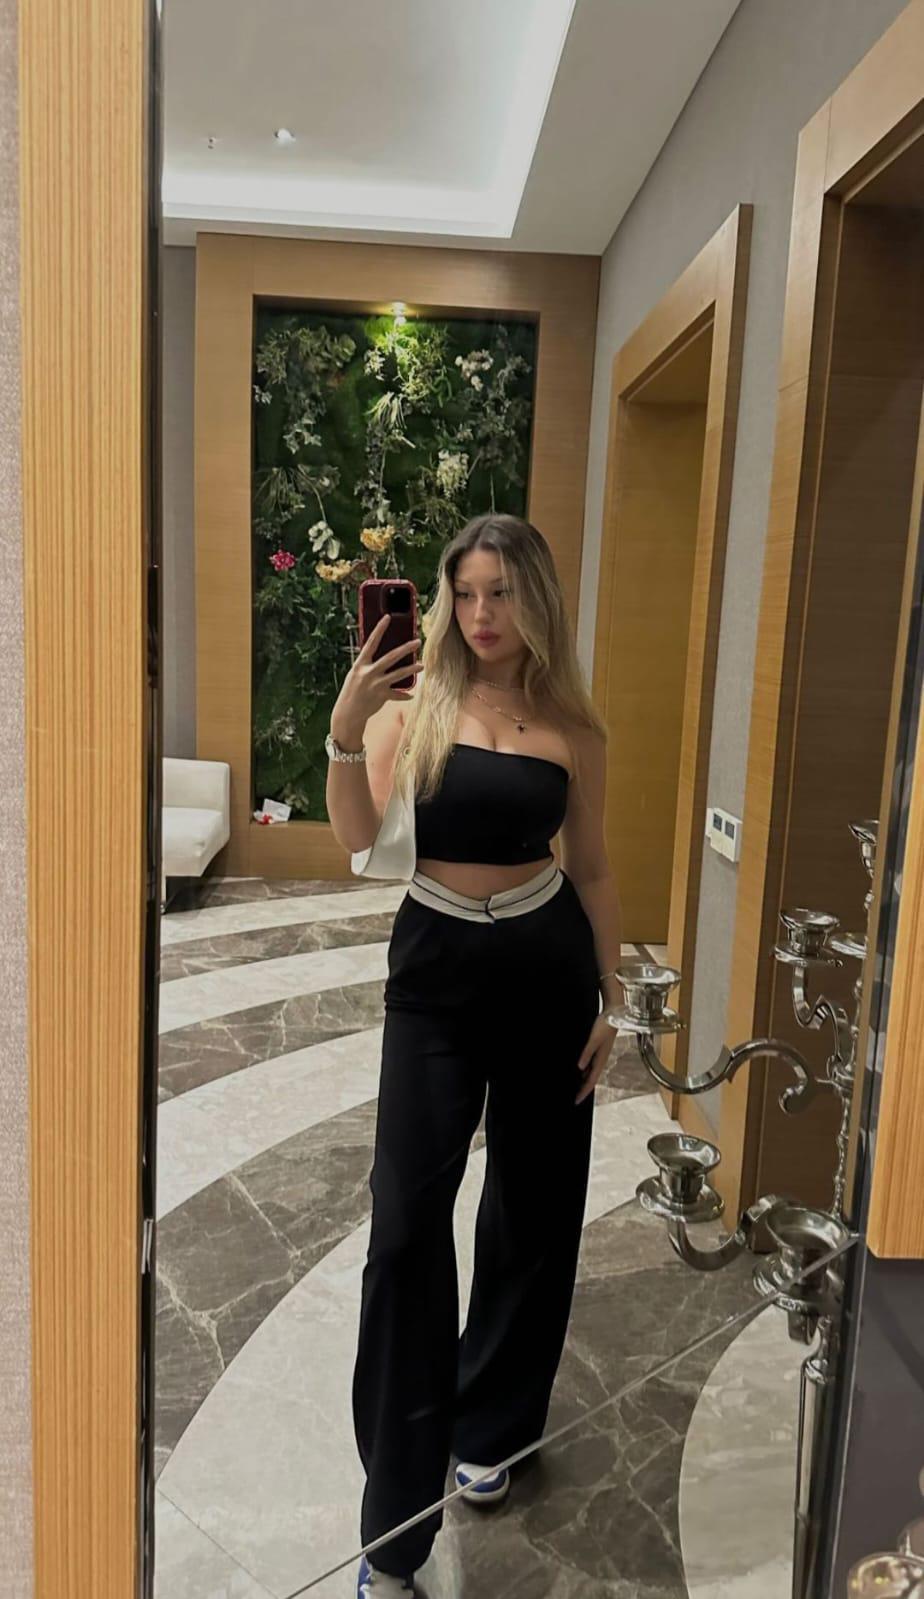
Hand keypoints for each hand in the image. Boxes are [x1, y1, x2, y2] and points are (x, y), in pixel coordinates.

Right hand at [331, 615, 423, 738]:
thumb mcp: (356, 674)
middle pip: (390, 657)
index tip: (388, 618)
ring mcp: (376, 685)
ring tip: (422, 666)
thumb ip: (368, 665)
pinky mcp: (381, 696)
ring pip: (398, 674)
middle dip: (405, 649)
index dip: (379, 630)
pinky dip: (404, 695)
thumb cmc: (353, 691)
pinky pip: (397, 695)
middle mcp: (368, 673)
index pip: (371, 643)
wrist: (347, 713)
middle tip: (418, 642)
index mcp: (360, 664)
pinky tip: (411, 695)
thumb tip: (384, 657)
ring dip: (412, 669)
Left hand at [575, 1012, 616, 1104]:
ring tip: (575, 1088)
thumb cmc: (606, 1025)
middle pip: (591, 1079)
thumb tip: (579, 1067)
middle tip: (575, 1098)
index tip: (576, 1101)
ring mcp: (600, 1055)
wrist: (613, 1013)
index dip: (583, 1092)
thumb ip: (587, 1053)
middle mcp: (601, 1059)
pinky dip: (585, 1070)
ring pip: (591, 1073)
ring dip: (584, 1081)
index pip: (591, 1081)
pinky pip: (591, 1064)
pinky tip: (580, 1070)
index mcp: (601, 1060)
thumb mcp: (594, 1039)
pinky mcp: (599, 1049)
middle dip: (583, 1090)